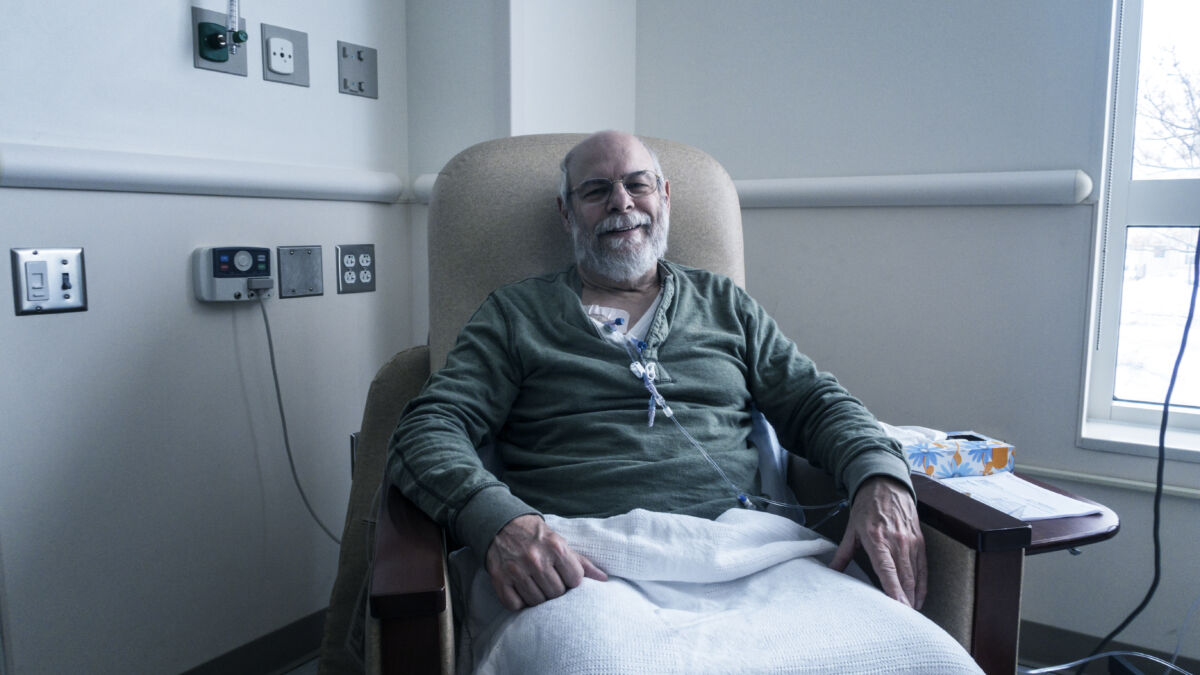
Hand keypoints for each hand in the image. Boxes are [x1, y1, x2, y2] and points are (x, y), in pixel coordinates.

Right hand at [485, 514, 607, 610]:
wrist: (502, 524)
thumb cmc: (537, 537)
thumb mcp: (561, 543)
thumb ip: (582, 563)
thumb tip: (604, 579)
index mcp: (556, 548)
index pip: (575, 581)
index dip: (570, 580)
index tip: (563, 575)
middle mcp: (536, 559)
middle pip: (556, 593)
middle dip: (554, 590)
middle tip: (548, 580)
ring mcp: (516, 570)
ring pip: (536, 602)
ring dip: (537, 597)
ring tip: (535, 585)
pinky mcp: (499, 579)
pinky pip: (515, 605)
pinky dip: (519, 602)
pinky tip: (520, 590)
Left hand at [829, 476, 926, 609]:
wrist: (885, 484)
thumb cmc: (866, 507)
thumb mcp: (851, 529)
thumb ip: (842, 554)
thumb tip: (831, 572)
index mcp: (877, 539)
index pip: (887, 570)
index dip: (893, 590)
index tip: (898, 608)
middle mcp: (897, 541)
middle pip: (903, 577)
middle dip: (905, 600)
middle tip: (903, 620)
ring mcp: (910, 541)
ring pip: (914, 575)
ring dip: (913, 596)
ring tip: (910, 614)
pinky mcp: (919, 540)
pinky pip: (923, 567)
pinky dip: (922, 584)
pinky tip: (918, 597)